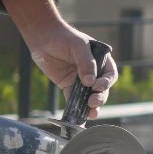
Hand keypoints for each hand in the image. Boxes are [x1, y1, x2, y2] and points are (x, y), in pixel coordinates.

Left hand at [2, 0, 117, 118]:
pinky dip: (76, 108)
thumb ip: (85, 62)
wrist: (43, 38)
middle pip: (101, 89)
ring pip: (89, 96)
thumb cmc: (63, 37)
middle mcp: (93, 71)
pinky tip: (79, 116)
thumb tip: (90, 82)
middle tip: (92, 102)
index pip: (109, 75)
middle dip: (99, 97)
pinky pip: (74, 99)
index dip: (106, 83)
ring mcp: (80, 80)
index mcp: (100, 60)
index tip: (97, 86)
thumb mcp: (78, 46)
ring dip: (91, 106)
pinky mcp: (68, 86)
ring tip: (91, 113)